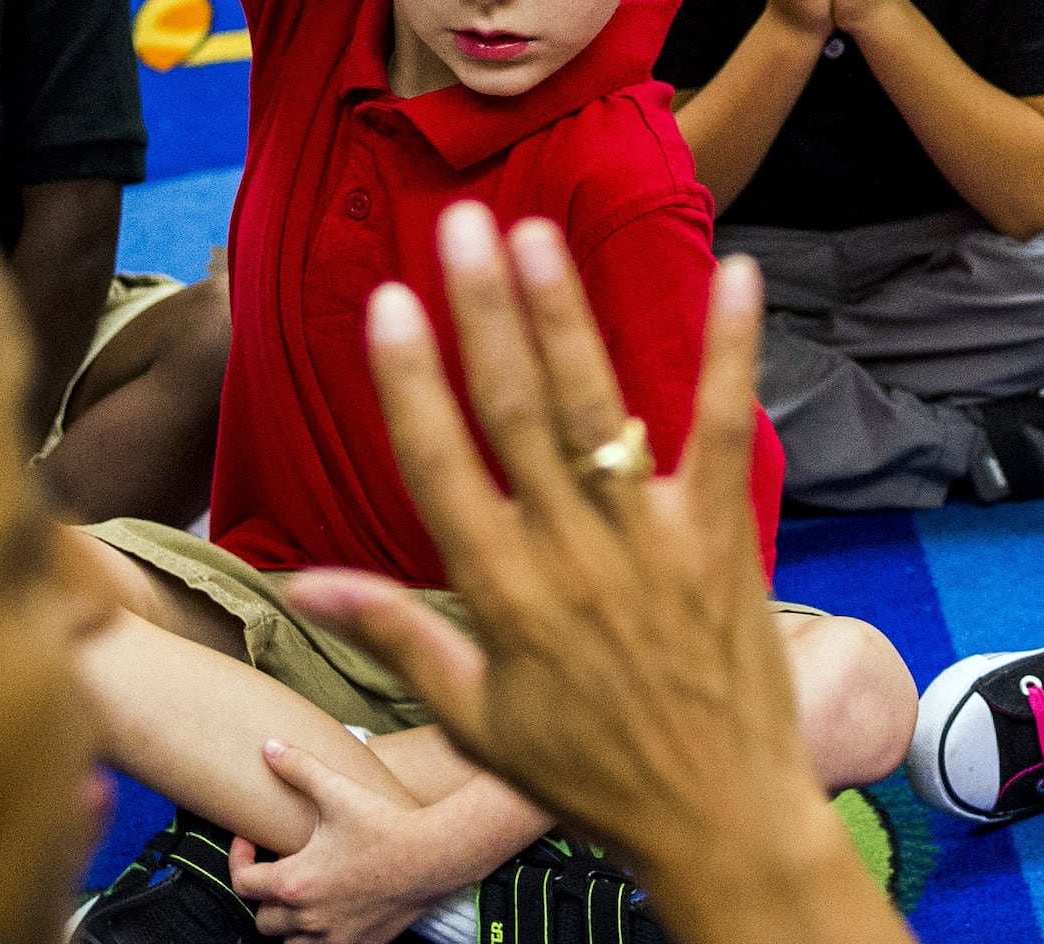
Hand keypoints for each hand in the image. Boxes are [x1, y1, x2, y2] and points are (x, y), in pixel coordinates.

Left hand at [226, 744, 464, 943]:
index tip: (248, 842)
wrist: (436, 856)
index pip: (243, 883)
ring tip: (301, 897)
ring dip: (289, 924)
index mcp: (296, 883)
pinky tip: (332, 911)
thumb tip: (269, 748)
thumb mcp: (338, 792)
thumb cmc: (386, 826)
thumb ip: (299, 768)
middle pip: (263, 920)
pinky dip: (320, 937)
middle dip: (264, 895)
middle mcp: (310, 918)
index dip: (237, 859)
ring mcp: (336, 938)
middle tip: (278, 869)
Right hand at [288, 206, 819, 887]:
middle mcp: (570, 557)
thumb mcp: (476, 718)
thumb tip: (306, 584)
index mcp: (501, 596)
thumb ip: (397, 634)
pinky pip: (724, 430)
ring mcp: (650, 542)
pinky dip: (730, 352)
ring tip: (538, 235)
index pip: (441, 468)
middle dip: (484, 312)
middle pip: (515, 414)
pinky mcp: (723, 538)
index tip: (386, 302)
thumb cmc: (589, 771)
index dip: (410, 382)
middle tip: (462, 225)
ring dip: (568, 316)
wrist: (716, 819)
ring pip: (596, 410)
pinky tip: (738, 275)